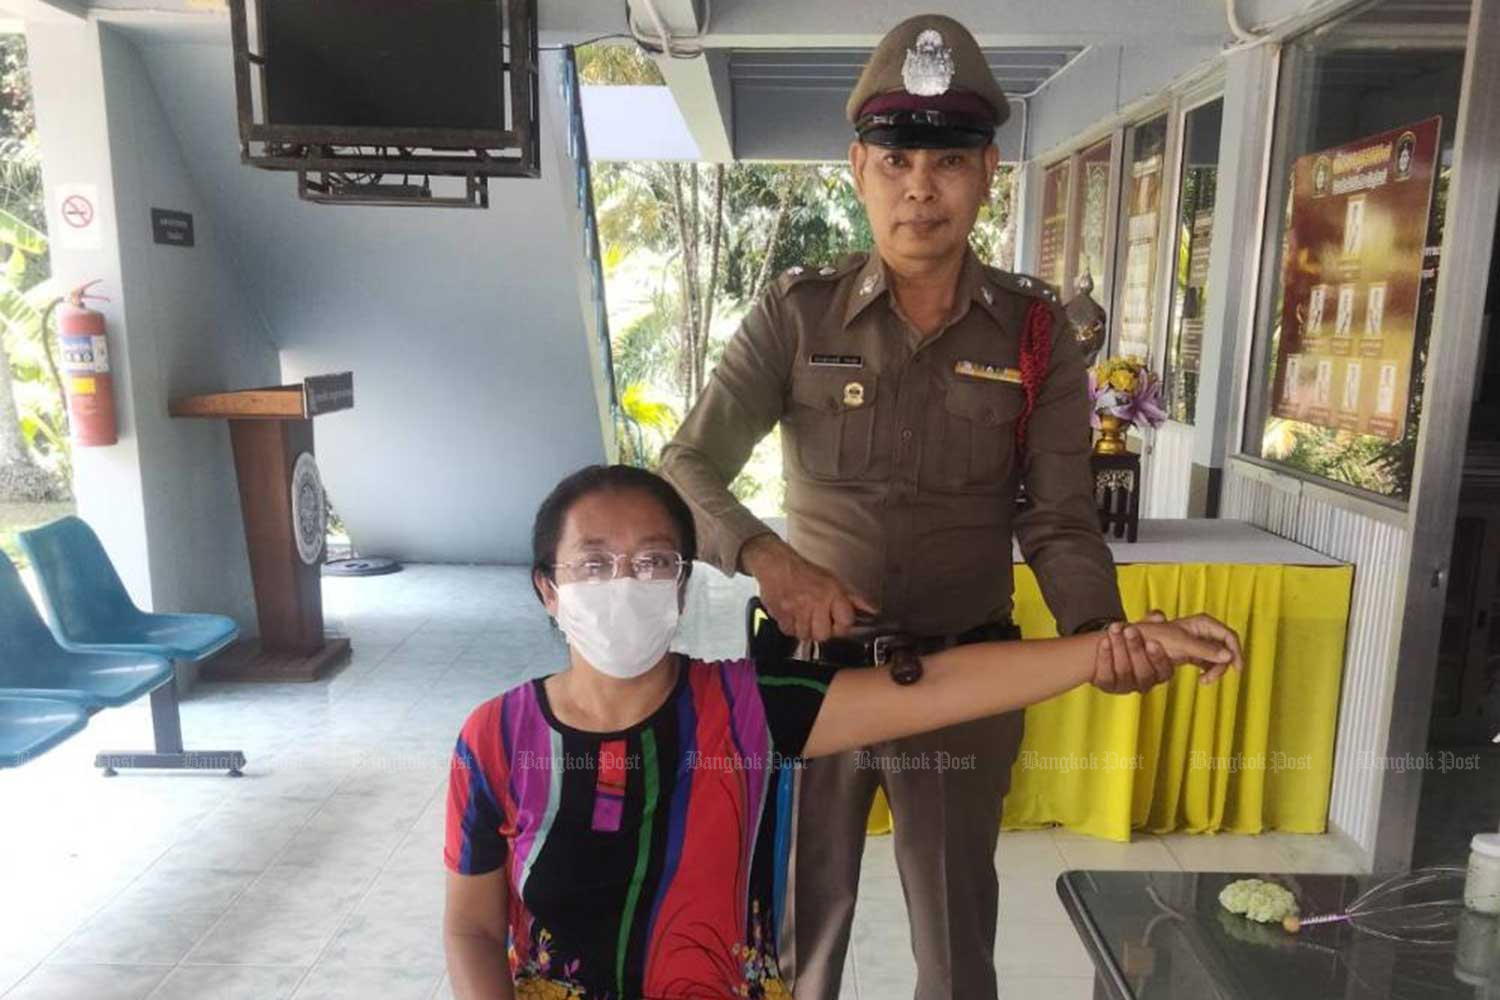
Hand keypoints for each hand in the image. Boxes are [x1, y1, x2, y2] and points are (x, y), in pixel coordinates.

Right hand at [741, 534, 876, 641]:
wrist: (775, 563)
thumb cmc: (804, 571)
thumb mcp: (833, 581)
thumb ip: (852, 599)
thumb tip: (871, 610)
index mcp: (831, 592)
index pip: (846, 622)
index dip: (842, 625)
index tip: (838, 622)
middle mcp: (815, 602)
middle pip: (824, 635)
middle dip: (822, 630)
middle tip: (819, 620)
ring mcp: (797, 609)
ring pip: (805, 635)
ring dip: (806, 630)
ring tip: (804, 617)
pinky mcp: (781, 614)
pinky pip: (789, 632)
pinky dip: (791, 627)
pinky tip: (793, 616)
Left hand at [1091, 611, 1172, 693]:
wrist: (1114, 644)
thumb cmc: (1138, 637)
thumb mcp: (1150, 628)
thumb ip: (1155, 622)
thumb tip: (1157, 617)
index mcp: (1162, 672)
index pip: (1164, 670)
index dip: (1158, 657)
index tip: (1152, 642)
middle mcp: (1146, 682)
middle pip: (1143, 672)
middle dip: (1136, 649)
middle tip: (1130, 630)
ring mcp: (1127, 686)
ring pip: (1124, 671)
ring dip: (1119, 648)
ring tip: (1115, 630)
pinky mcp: (1108, 685)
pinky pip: (1106, 676)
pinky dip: (1105, 658)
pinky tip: (1105, 642)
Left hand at [1128, 616, 1238, 682]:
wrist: (1138, 643)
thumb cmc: (1156, 638)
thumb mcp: (1182, 644)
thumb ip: (1205, 650)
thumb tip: (1228, 656)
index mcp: (1204, 623)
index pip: (1230, 636)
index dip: (1236, 652)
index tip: (1237, 669)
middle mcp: (1204, 631)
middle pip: (1225, 649)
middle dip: (1222, 665)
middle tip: (1210, 678)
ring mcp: (1200, 642)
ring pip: (1218, 658)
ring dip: (1215, 670)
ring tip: (1204, 680)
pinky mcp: (1195, 653)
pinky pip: (1209, 663)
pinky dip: (1208, 671)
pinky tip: (1202, 679)